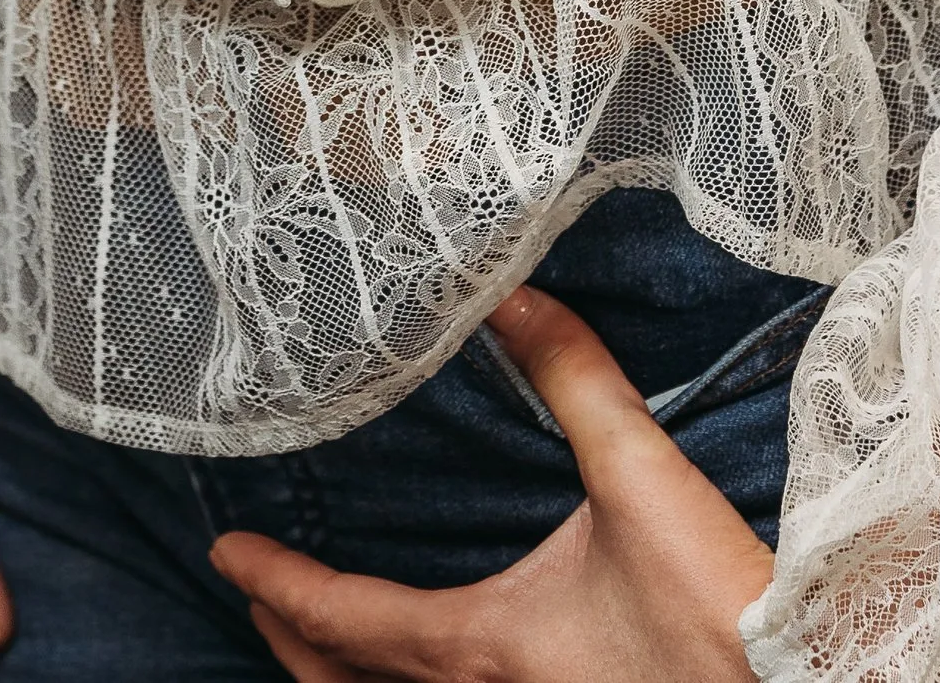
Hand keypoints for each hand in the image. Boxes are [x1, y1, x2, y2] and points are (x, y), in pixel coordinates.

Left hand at [215, 286, 772, 680]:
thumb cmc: (713, 613)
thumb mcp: (641, 480)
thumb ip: (577, 382)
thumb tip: (514, 295)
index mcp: (479, 645)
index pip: (345, 619)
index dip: (277, 584)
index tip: (225, 553)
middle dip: (294, 648)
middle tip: (256, 601)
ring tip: (324, 646)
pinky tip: (443, 669)